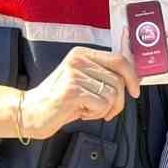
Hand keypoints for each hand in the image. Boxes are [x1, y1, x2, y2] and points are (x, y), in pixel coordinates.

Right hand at [18, 47, 140, 140]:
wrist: (31, 112)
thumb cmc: (61, 101)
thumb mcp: (84, 82)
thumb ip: (104, 76)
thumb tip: (133, 80)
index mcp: (82, 53)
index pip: (119, 59)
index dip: (132, 77)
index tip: (135, 92)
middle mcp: (78, 59)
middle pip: (118, 81)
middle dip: (118, 102)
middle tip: (105, 111)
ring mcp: (74, 73)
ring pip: (112, 94)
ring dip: (104, 109)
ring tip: (86, 109)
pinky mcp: (72, 90)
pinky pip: (102, 104)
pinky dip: (95, 114)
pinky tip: (79, 112)